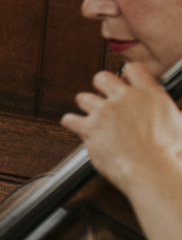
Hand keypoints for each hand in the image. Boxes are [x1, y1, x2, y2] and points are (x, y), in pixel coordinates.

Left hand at [61, 65, 181, 197]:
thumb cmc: (168, 154)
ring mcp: (105, 112)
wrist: (151, 170)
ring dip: (86, 105)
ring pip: (83, 97)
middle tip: (103, 97)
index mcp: (150, 95)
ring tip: (92, 115)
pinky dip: (71, 122)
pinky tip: (76, 126)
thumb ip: (172, 114)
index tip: (124, 82)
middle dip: (100, 86)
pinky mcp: (89, 127)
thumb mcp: (179, 126)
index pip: (133, 69)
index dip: (126, 75)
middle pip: (102, 77)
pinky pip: (69, 119)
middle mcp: (126, 98)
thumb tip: (175, 115)